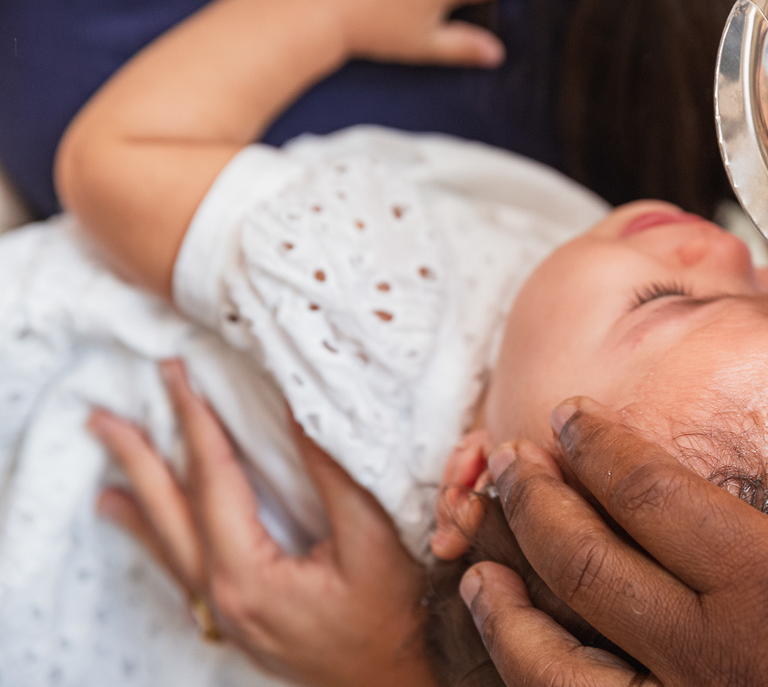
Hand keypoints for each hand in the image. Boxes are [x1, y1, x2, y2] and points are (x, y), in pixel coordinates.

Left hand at [87, 361, 435, 686]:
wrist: (397, 685)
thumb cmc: (393, 619)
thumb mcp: (372, 541)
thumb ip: (333, 475)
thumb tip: (299, 412)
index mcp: (248, 575)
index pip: (211, 481)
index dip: (194, 423)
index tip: (176, 376)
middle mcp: (224, 598)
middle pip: (169, 515)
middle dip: (138, 459)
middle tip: (106, 419)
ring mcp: (226, 616)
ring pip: (168, 548)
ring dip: (138, 504)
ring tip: (109, 478)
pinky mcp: (239, 623)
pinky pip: (184, 573)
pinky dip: (160, 541)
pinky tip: (151, 530)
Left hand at [461, 358, 767, 686]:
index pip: (650, 493)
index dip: (596, 446)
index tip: (567, 415)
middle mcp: (713, 651)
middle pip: (586, 564)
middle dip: (536, 504)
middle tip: (509, 461)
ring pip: (556, 664)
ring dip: (508, 610)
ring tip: (479, 570)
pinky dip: (538, 685)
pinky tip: (524, 663)